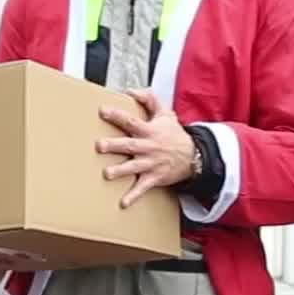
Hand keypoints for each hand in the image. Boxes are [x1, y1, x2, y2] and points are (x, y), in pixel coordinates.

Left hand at [97, 89, 195, 208]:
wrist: (193, 156)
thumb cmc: (175, 135)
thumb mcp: (165, 113)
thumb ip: (149, 99)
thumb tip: (131, 91)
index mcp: (149, 131)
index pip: (131, 121)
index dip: (117, 115)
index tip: (103, 111)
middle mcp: (148, 147)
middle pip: (129, 145)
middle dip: (115, 145)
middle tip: (100, 145)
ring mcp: (151, 164)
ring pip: (133, 167)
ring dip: (120, 170)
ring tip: (107, 174)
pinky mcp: (154, 178)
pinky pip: (142, 188)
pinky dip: (133, 196)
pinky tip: (123, 203)